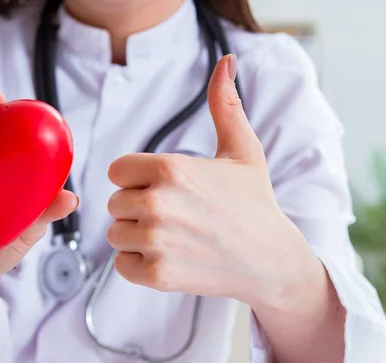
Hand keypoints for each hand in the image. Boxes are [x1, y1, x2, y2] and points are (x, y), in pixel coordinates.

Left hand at [106, 55, 317, 307]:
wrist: (271, 260)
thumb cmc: (255, 203)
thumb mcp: (243, 150)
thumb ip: (225, 106)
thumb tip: (226, 63)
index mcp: (171, 168)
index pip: (117, 171)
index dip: (136, 180)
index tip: (163, 189)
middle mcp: (158, 203)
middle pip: (114, 203)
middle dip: (137, 209)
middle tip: (173, 216)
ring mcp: (156, 241)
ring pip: (115, 235)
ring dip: (137, 238)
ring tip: (173, 238)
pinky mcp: (157, 275)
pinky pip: (121, 265)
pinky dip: (139, 265)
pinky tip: (170, 258)